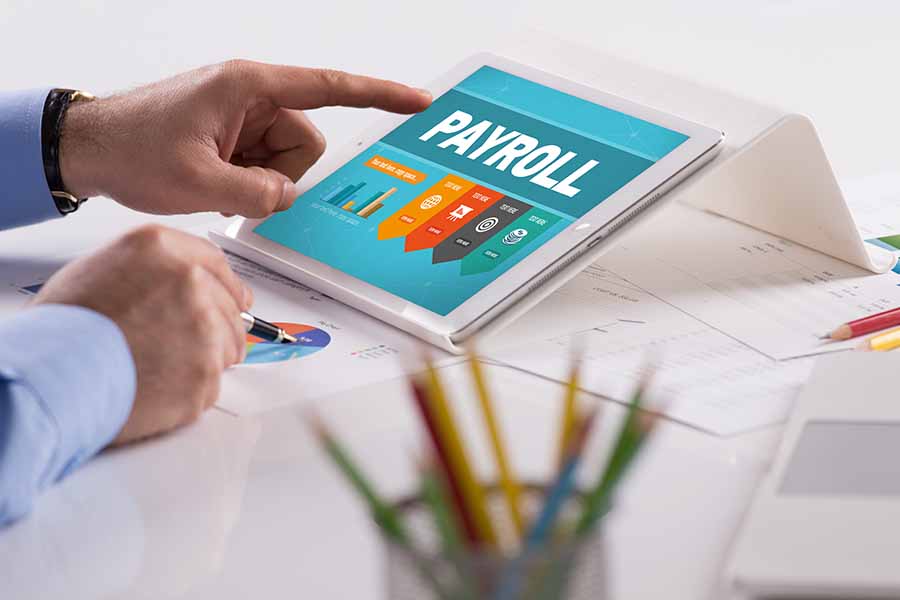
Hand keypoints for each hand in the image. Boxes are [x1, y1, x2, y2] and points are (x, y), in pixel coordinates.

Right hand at [32, 224, 251, 443]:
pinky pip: (213, 383)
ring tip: (162, 368)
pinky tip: (158, 386)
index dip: (227, 285)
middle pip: (229, 307)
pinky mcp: (206, 370)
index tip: (237, 299)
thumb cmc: (65, 328)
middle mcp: (190, 281)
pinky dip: (192, 389)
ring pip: (228, 345)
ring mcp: (203, 327)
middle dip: (217, 327)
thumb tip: (188, 281)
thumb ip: (153, 269)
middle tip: (187, 345)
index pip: (216, 263)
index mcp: (162, 249)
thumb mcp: (101, 269)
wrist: (53, 377)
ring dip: (207, 359)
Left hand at [59, 60, 431, 216]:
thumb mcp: (198, 182)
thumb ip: (258, 194)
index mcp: (250, 87)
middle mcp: (252, 95)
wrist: (88, 147)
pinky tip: (215, 183)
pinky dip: (248, 181)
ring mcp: (243, 114)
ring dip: (261, 181)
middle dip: (281, 174)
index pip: (330, 88)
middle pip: (306, 142)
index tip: (418, 101)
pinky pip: (265, 163)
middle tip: (235, 185)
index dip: (380, 94)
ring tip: (217, 184)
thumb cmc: (131, 148)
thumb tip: (288, 196)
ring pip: (287, 159)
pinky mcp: (233, 132)